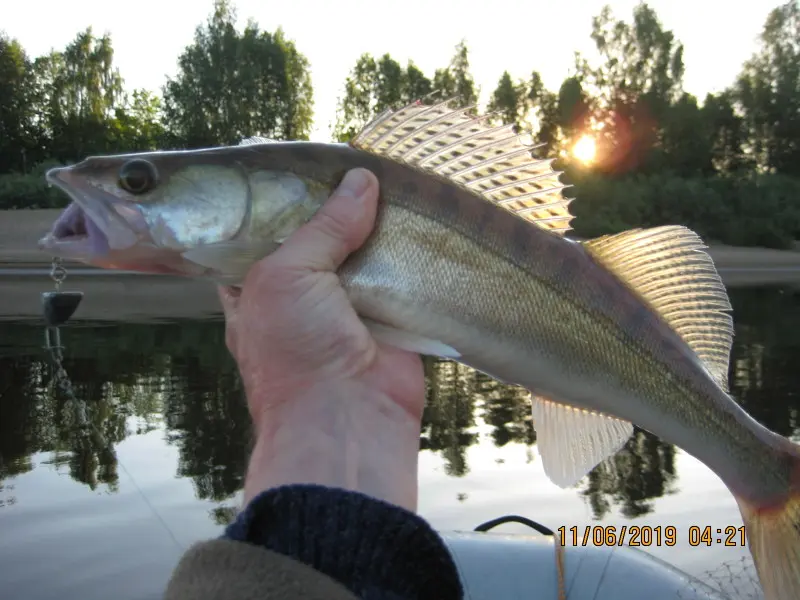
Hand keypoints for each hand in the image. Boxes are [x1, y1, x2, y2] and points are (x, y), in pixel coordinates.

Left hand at [218, 169, 425, 509]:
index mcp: (259, 285)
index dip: (287, 199)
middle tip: (363, 160)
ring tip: (399, 176)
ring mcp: (349, 307)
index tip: (312, 163)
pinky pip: (402, 279)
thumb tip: (360, 180)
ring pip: (365, 255)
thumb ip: (322, 227)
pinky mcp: (392, 318)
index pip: (267, 232)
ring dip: (380, 227)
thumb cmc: (295, 352)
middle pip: (323, 238)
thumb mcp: (287, 276)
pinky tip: (424, 217)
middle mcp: (302, 295)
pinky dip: (411, 254)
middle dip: (341, 207)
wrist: (348, 421)